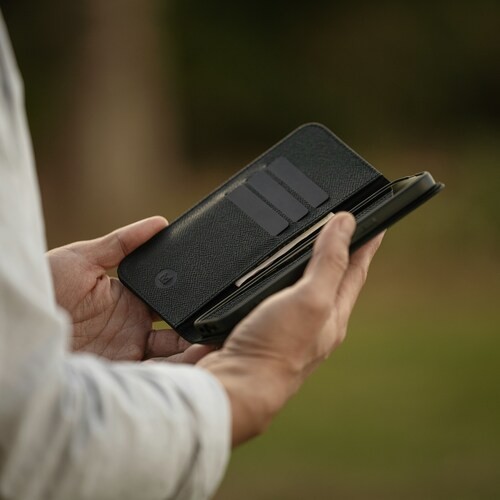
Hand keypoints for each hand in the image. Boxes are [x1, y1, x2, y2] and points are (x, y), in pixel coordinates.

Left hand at [47, 217, 210, 362]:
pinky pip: (156, 373)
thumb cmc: (44, 285)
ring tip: (217, 342)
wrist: (17, 325)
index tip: (214, 295)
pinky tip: (197, 360)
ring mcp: (128, 351)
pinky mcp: (121, 372)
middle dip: (200, 328)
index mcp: (129, 299)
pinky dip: (178, 369)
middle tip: (223, 323)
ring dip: (194, 349)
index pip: (170, 300)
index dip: (192, 299)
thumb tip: (160, 222)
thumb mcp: (83, 257)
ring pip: (172, 354)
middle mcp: (133, 327)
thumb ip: (123, 242)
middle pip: (176, 330)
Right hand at [199, 212, 383, 445]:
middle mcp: (312, 322)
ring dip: (304, 266)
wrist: (233, 386)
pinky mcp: (258, 327)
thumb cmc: (275, 349)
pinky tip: (265, 277)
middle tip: (343, 234)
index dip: (365, 244)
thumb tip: (346, 224)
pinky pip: (270, 295)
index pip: (355, 270)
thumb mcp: (310, 299)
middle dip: (337, 254)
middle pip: (330, 280)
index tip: (376, 222)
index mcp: (332, 316)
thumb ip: (328, 262)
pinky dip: (272, 279)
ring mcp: (284, 326)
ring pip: (299, 287)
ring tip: (308, 249)